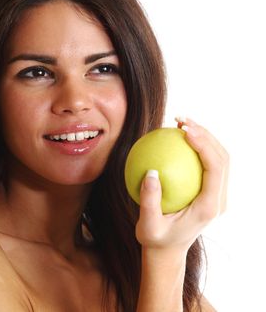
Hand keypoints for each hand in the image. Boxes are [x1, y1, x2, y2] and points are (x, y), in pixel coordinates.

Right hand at [135, 118, 228, 252]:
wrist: (167, 249)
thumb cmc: (156, 239)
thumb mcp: (147, 226)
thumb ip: (149, 201)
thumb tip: (151, 171)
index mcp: (209, 206)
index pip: (215, 169)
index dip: (205, 145)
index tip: (185, 131)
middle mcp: (218, 198)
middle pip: (223, 157)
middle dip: (206, 134)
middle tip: (181, 121)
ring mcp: (216, 194)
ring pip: (219, 157)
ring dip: (203, 136)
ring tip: (180, 123)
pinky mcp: (209, 190)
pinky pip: (207, 162)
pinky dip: (196, 146)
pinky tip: (176, 138)